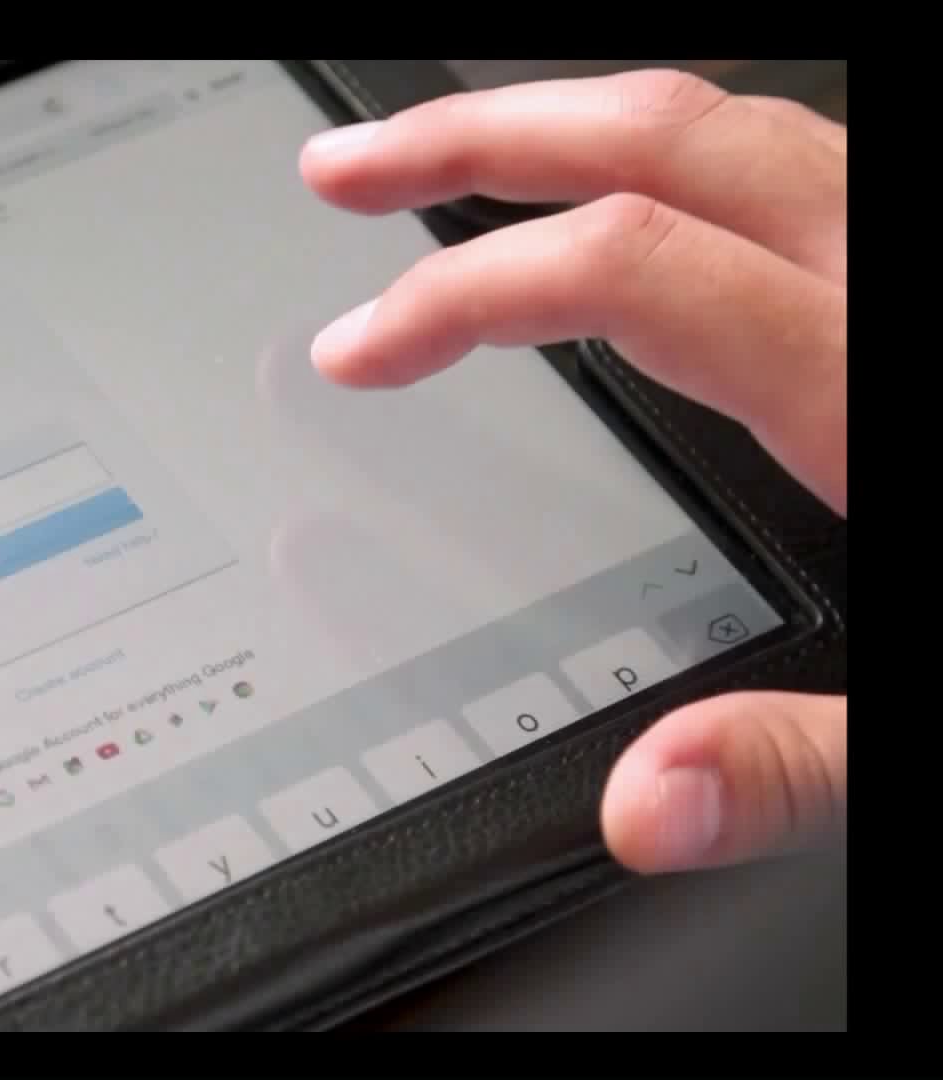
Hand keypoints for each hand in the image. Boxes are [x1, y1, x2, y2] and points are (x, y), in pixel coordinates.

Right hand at [288, 69, 845, 873]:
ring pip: (730, 120)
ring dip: (569, 122)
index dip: (462, 294)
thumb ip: (801, 768)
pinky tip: (632, 206)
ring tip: (452, 158)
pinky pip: (792, 157)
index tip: (360, 350)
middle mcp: (896, 286)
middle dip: (478, 137)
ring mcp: (918, 261)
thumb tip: (644, 806)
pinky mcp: (930, 275)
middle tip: (351, 174)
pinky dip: (671, 157)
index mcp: (875, 387)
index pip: (624, 270)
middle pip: (663, 136)